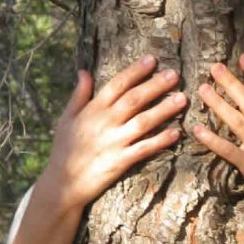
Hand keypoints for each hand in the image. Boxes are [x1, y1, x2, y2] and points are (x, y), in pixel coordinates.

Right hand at [42, 55, 186, 209]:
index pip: (117, 84)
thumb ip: (78, 95)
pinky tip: (176, 133)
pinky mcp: (120, 162)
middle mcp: (105, 123)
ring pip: (143, 122)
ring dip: (163, 110)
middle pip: (134, 100)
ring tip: (182, 99)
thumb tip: (84, 72)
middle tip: (174, 74)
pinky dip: (160, 141)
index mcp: (92, 110)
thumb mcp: (66, 119)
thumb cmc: (64, 149)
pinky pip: (144, 149)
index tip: (152, 59)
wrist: (62, 183)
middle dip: (155, 86)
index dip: (135, 71)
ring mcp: (114, 142)